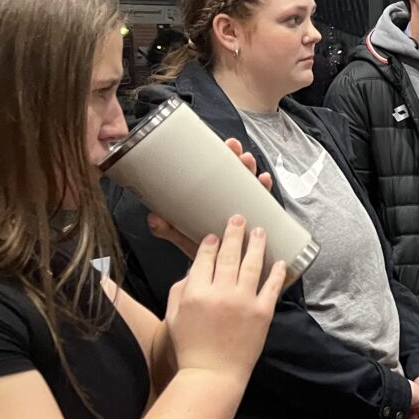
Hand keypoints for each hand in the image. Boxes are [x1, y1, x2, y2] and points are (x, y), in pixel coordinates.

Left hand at [148, 138, 273, 258]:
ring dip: (251, 170)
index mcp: (212, 199)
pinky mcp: (257, 218)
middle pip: (236, 173)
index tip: (223, 147)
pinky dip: (265, 189)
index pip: (218, 173)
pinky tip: (264, 181)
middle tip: (235, 151)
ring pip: (251, 184)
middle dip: (237, 158)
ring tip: (248, 162)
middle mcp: (230, 200)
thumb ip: (167, 229)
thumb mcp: (183, 237)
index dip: (222, 157)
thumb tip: (153, 218)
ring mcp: (245, 208)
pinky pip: (264, 201)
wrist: (218, 272)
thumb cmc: (203, 250)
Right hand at [166, 216, 283, 380]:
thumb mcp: (173, 317)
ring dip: (256, 245)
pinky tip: (279, 261)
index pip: (203, 259)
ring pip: (251, 265)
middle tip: (239, 219)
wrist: (212, 375)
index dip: (209, 244)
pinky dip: (277, 272)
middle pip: (228, 255)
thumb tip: (193, 271)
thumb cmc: (190, 348)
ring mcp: (243, 302)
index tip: (213, 236)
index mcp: (195, 293)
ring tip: (259, 231)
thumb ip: (181, 291)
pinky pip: (271, 287)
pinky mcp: (262, 313)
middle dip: (233, 233)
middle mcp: (220, 293)